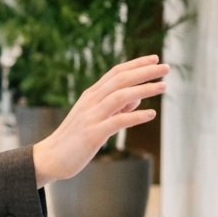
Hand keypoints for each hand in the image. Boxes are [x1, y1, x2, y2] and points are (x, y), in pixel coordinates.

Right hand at [31, 55, 168, 186]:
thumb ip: (116, 107)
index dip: (136, 64)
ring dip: (144, 90)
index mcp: (91, 95)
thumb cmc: (74, 138)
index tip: (155, 59)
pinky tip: (151, 114)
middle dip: (145, 72)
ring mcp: (91, 117)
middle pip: (121, 80)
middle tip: (166, 67)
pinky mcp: (93, 134)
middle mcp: (91, 102)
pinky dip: (135, 116)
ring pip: (120, 96)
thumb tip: (139, 97)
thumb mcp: (94, 118)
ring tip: (163, 86)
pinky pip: (117, 122)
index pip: (116, 72)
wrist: (51, 157)